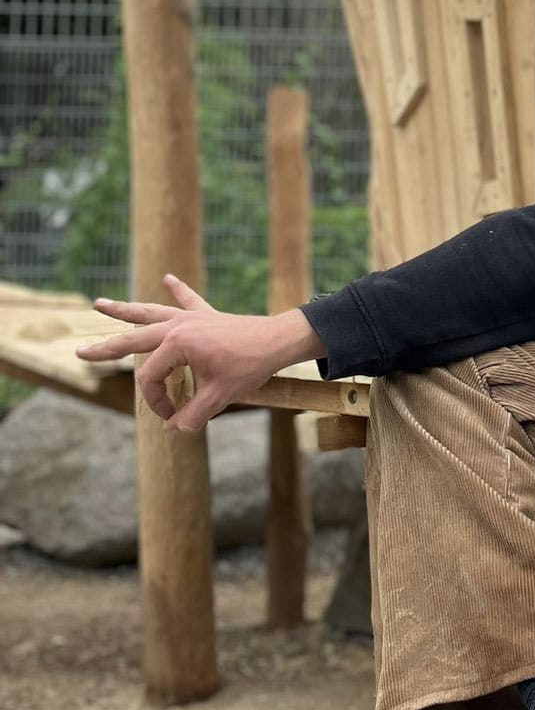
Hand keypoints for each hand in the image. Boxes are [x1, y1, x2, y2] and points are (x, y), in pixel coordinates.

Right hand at [74, 275, 314, 431]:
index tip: (173, 416)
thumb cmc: (250, 365)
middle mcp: (178, 326)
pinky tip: (169, 278)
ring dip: (126, 309)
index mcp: (177, 344)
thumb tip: (174, 431)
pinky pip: (188, 300)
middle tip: (80, 353)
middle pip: (133, 338)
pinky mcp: (206, 315)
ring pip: (150, 312)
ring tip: (99, 303)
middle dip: (106, 348)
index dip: (157, 402)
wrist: (279, 340)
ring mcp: (191, 318)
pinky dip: (179, 290)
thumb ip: (193, 415)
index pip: (151, 379)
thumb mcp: (220, 396)